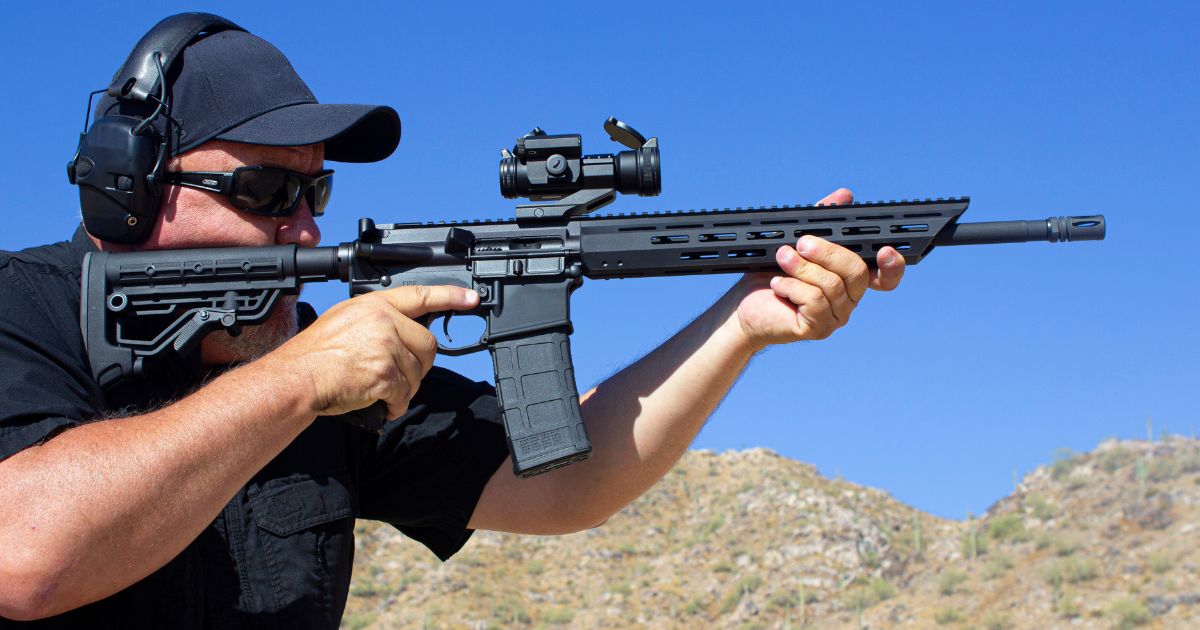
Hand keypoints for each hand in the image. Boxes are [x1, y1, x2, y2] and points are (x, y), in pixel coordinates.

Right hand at [268, 285, 478, 418]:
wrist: (297, 378)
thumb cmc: (315, 354)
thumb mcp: (345, 319)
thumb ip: (377, 320)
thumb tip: (401, 332)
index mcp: (375, 305)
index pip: (421, 296)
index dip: (450, 297)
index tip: (471, 298)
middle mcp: (384, 321)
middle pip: (427, 345)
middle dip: (420, 365)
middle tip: (400, 376)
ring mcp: (386, 347)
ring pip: (417, 373)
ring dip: (404, 388)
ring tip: (380, 390)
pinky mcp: (385, 374)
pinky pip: (404, 393)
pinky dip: (395, 404)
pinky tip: (381, 403)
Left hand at [730, 188, 904, 351]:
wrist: (746, 304)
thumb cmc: (772, 272)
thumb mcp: (798, 241)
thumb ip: (822, 220)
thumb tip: (844, 196)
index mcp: (850, 278)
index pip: (886, 277)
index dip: (893, 265)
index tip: (885, 249)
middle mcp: (848, 299)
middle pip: (856, 272)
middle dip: (827, 252)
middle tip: (802, 243)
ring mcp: (835, 316)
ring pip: (832, 285)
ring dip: (802, 267)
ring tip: (782, 258)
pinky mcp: (817, 328)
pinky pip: (814, 301)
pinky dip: (792, 286)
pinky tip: (778, 284)